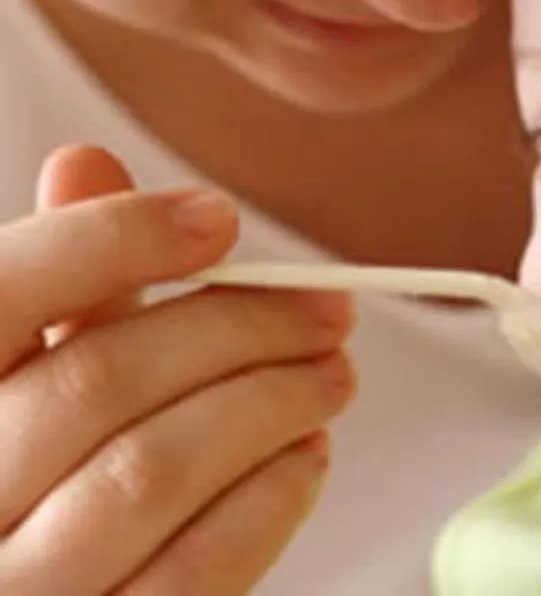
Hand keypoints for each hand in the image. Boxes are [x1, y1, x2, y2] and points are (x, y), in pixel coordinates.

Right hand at [0, 146, 354, 594]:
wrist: (36, 589)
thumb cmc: (31, 468)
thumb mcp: (28, 368)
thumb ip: (64, 283)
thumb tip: (86, 163)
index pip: (4, 289)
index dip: (116, 237)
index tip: (219, 218)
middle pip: (103, 375)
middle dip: (240, 327)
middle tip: (329, 311)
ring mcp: (13, 586)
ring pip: (153, 470)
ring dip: (272, 406)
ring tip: (332, 375)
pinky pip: (191, 573)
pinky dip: (268, 500)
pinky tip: (306, 456)